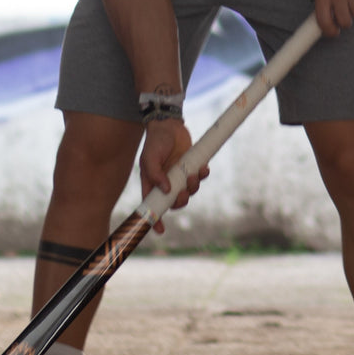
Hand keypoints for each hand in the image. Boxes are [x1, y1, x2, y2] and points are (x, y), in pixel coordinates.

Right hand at [139, 118, 208, 233]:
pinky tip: (203, 168)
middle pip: (174, 202)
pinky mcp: (191, 168)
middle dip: (181, 201)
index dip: (155, 219)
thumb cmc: (156, 141)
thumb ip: (155, 173)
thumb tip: (165, 190)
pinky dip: (202, 176)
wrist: (169, 124)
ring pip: (189, 191)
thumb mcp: (150, 156)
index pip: (152, 205)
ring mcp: (179, 176)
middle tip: (184, 192)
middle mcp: (166, 182)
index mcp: (152, 182)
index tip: (160, 230)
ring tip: (194, 174)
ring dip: (193, 187)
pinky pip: (199, 178)